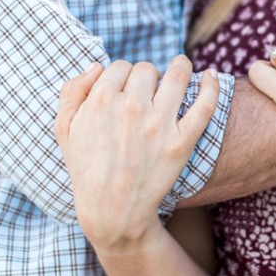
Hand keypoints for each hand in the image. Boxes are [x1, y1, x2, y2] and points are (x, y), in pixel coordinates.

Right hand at [54, 57, 219, 252]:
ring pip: (177, 75)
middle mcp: (131, 107)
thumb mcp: (65, 128)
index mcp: (101, 99)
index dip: (123, 76)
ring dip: (181, 66)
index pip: (120, 67)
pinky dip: (211, 86)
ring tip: (182, 66)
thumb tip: (98, 65)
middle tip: (148, 92)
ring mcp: (159, 124)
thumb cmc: (87, 168)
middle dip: (146, 77)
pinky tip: (211, 76)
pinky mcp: (182, 141)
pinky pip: (204, 105)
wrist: (112, 210)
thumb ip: (73, 90)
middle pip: (147, 70)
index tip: (127, 89)